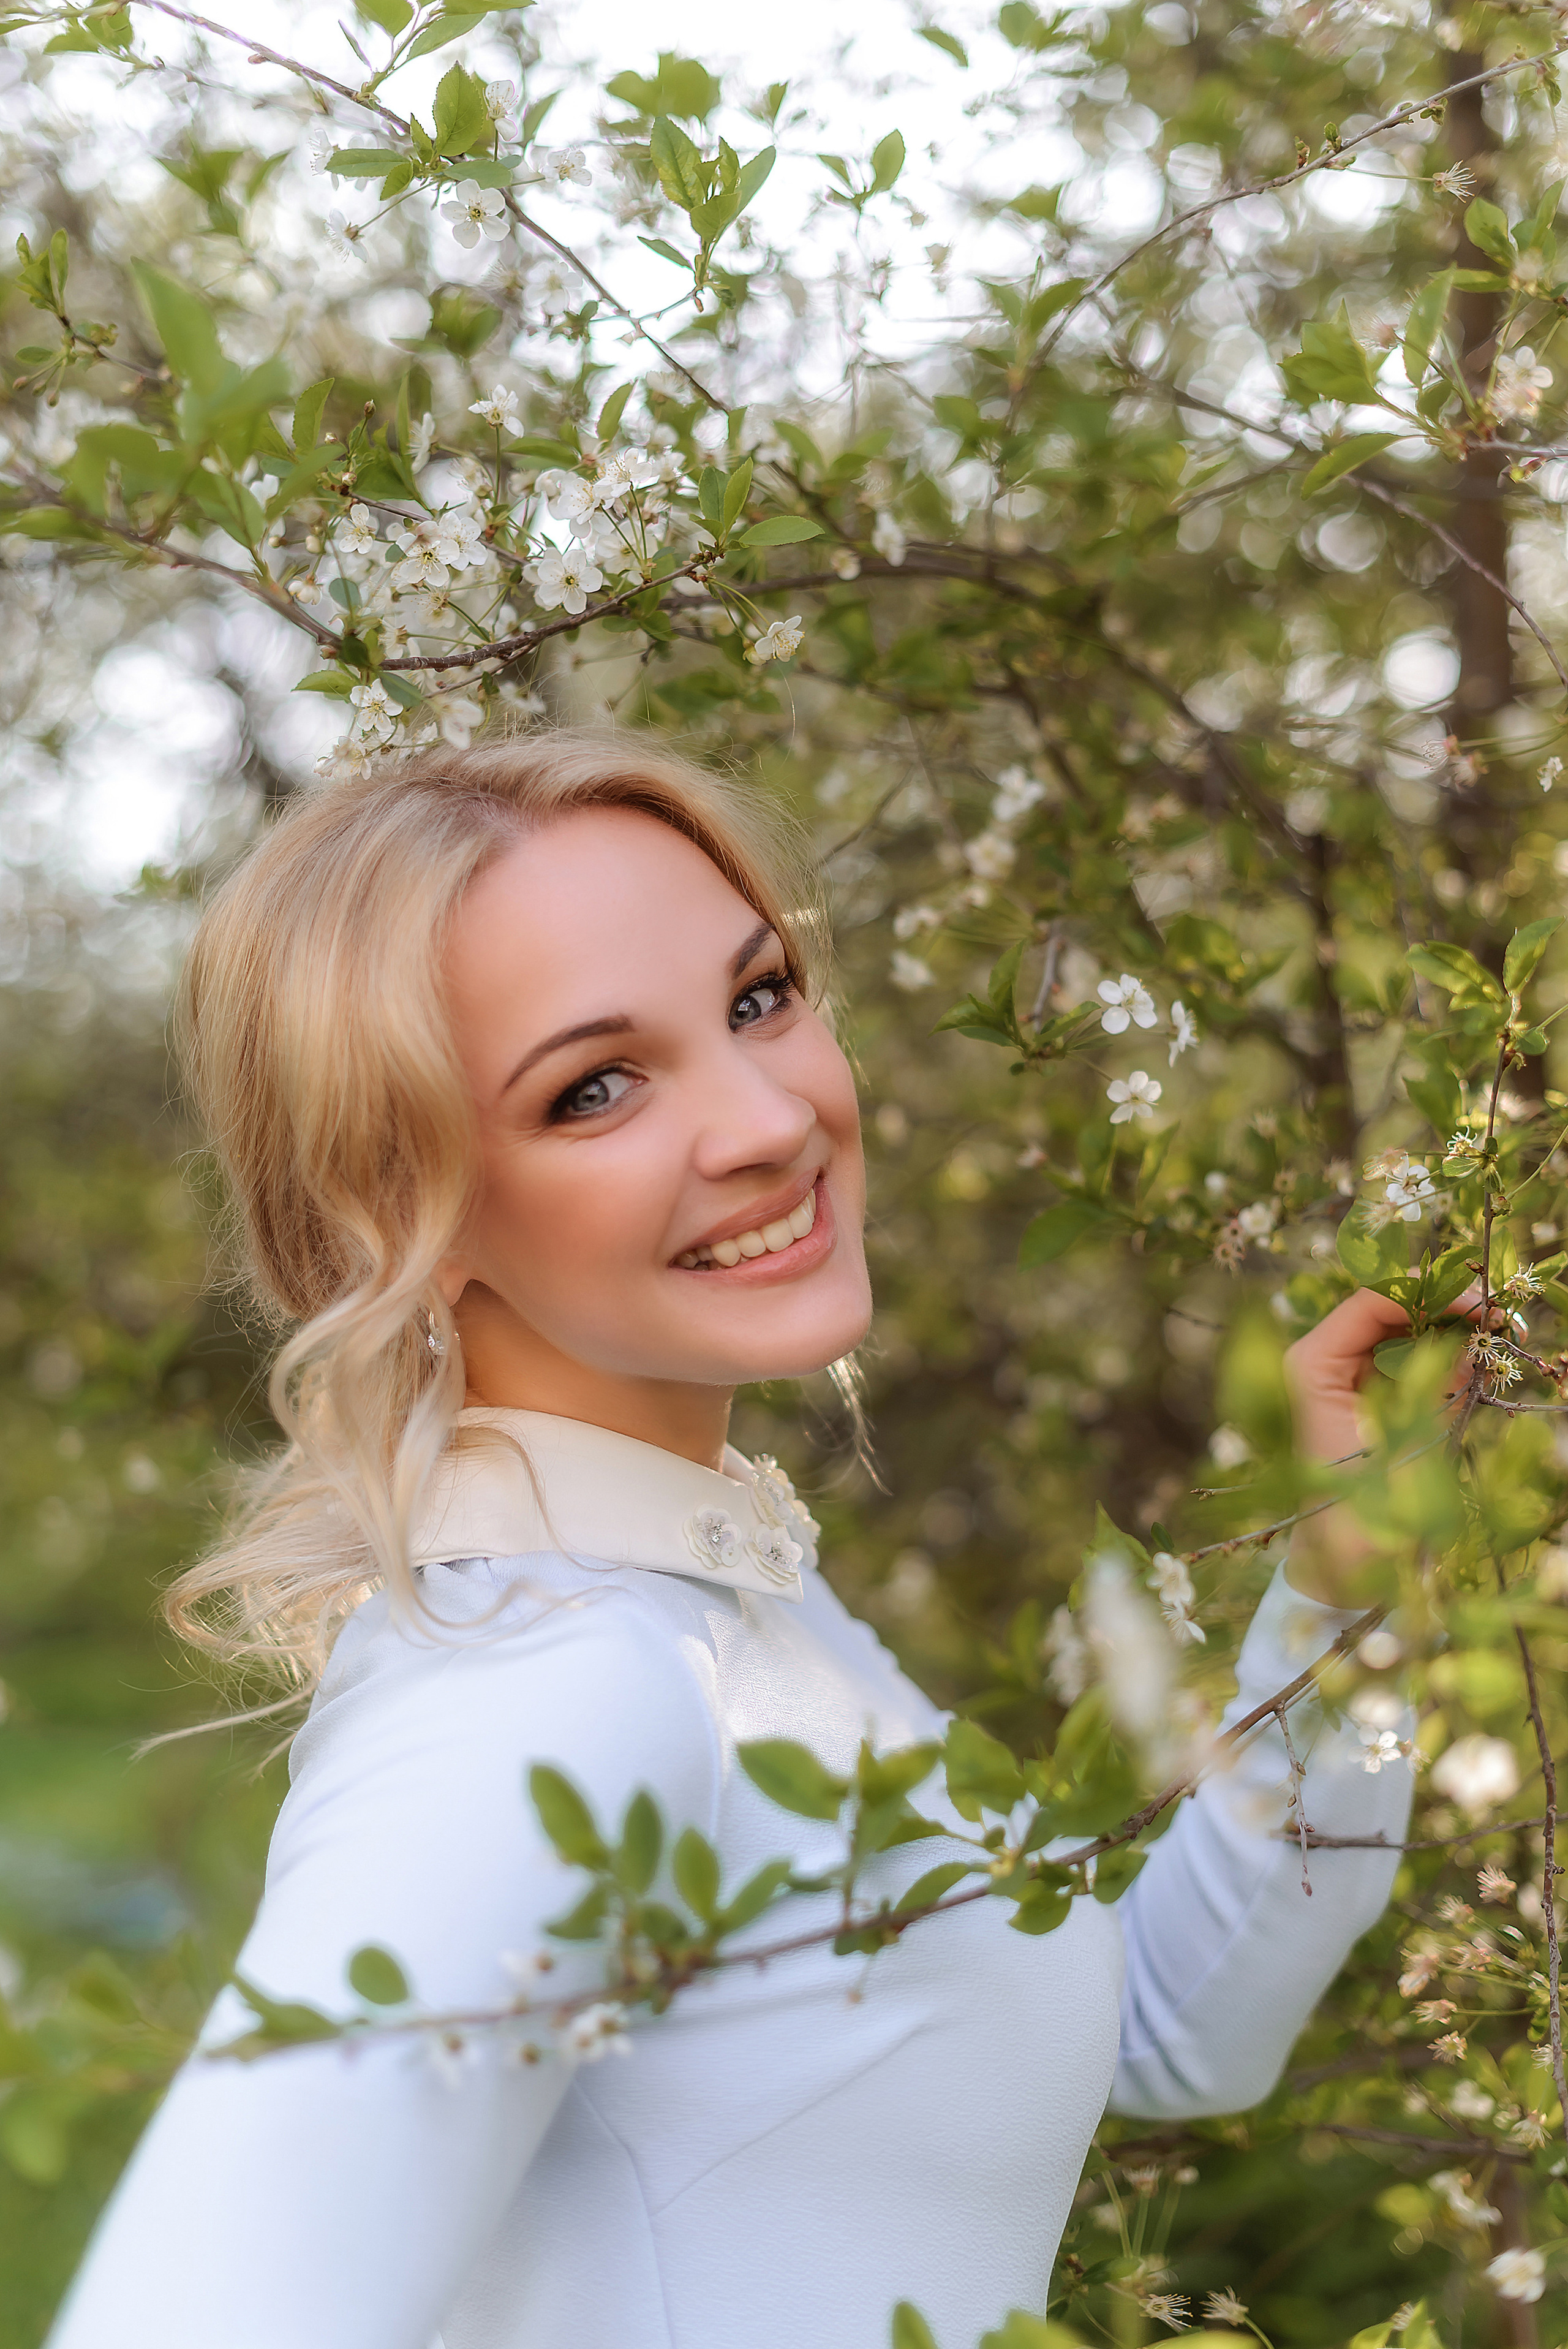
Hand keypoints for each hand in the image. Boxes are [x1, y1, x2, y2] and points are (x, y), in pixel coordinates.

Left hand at [1281, 1285, 1491, 1603]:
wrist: (1344, 1567)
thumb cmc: (1364, 1514)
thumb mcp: (1408, 1438)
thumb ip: (1437, 1380)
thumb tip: (1471, 1335)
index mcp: (1312, 1366)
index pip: (1372, 1301)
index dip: (1431, 1294)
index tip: (1485, 1307)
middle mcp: (1320, 1362)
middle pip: (1389, 1308)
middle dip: (1446, 1306)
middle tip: (1502, 1318)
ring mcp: (1341, 1377)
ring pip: (1402, 1330)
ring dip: (1450, 1327)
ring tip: (1500, 1334)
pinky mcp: (1365, 1396)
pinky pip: (1407, 1359)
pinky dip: (1444, 1354)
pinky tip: (1480, 1357)